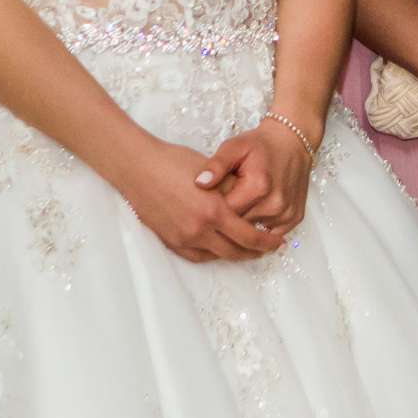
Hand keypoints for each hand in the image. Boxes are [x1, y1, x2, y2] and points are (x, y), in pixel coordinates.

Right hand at [115, 135, 282, 263]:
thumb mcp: (213, 173)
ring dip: (233, 254)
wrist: (138, 167)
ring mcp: (182, 237)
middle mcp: (199, 229)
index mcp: (214, 211)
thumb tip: (252, 206)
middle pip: (234, 251)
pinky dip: (211, 255)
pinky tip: (219, 249)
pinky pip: (196, 256)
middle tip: (268, 249)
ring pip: (215, 256)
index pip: (248, 235)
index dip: (266, 241)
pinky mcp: (169, 240)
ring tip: (246, 250)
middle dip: (255, 252)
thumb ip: (233, 192)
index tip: (278, 241)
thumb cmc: (175, 162)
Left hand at [199, 118, 315, 236]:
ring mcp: (286, 213)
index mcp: (258, 187)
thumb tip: (199, 183)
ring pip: (253, 232)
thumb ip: (216, 165)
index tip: (206, 203)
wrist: (292, 141)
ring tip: (237, 206)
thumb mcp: (234, 147)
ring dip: (243, 225)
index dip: (212, 210)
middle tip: (220, 204)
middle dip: (226, 220)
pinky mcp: (294, 218)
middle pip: (238, 227)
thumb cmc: (261, 145)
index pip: (224, 215)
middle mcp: (275, 204)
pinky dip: (259, 226)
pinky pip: (269, 234)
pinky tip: (253, 212)